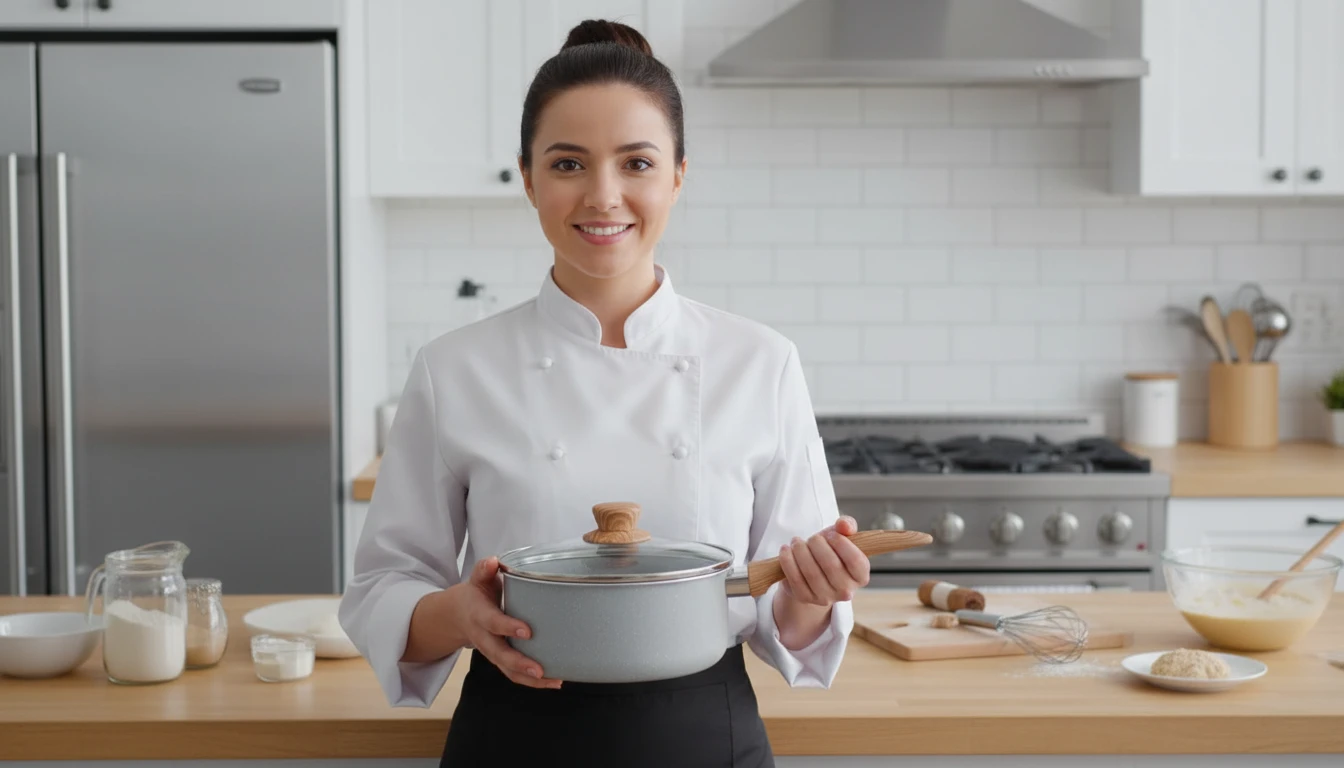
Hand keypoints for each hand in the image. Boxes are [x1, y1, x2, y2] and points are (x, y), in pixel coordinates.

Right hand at [449, 556, 562, 688]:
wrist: (457, 615)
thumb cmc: (476, 593)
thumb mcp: (478, 579)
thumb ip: (485, 569)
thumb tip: (494, 561)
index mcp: (479, 614)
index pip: (493, 622)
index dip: (508, 627)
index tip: (527, 631)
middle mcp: (483, 637)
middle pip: (499, 654)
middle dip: (519, 663)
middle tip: (539, 669)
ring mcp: (491, 651)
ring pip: (507, 670)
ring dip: (529, 679)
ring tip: (554, 680)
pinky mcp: (499, 660)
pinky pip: (513, 674)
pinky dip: (532, 682)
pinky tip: (553, 680)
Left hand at [776, 516, 869, 605]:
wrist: (811, 568)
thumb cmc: (830, 550)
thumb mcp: (841, 535)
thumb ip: (847, 525)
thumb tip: (844, 525)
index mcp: (861, 576)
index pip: (855, 560)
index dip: (842, 543)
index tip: (831, 534)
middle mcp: (846, 591)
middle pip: (831, 565)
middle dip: (817, 545)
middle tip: (812, 538)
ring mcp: (825, 598)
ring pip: (811, 572)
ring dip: (800, 551)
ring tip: (797, 542)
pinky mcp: (805, 598)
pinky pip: (795, 579)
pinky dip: (788, 561)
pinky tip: (786, 550)